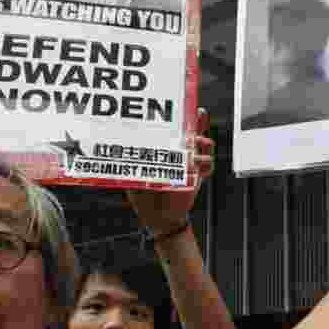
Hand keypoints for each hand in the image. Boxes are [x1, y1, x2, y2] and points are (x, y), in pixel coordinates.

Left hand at [128, 108, 214, 234]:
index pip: (174, 132)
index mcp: (165, 153)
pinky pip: (208, 166)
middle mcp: (180, 156)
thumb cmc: (145, 199)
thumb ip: (130, 167)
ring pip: (203, 148)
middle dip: (198, 124)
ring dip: (204, 142)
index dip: (181, 120)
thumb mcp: (134, 180)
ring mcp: (191, 166)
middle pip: (192, 135)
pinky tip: (200, 162)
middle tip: (199, 114)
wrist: (160, 218)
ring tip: (201, 141)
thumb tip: (119, 153)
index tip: (182, 109)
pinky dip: (207, 162)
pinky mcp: (198, 178)